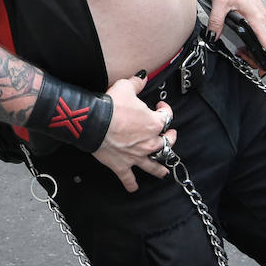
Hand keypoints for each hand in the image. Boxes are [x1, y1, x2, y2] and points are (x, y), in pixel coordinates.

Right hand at [91, 74, 177, 192]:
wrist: (94, 123)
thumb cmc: (111, 105)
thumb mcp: (125, 87)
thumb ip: (136, 83)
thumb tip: (142, 77)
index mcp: (153, 123)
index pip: (166, 117)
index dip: (165, 110)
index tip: (161, 106)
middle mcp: (148, 142)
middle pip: (165, 143)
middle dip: (170, 139)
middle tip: (171, 137)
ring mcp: (136, 156)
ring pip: (152, 165)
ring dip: (159, 169)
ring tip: (163, 172)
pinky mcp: (122, 165)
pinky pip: (129, 178)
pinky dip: (131, 184)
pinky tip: (134, 188)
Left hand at [205, 0, 265, 70]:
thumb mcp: (219, 3)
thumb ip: (216, 21)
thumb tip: (213, 38)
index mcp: (258, 21)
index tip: (261, 72)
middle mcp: (264, 22)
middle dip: (256, 59)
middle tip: (240, 58)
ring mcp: (264, 21)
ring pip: (265, 43)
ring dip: (254, 52)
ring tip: (239, 52)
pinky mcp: (260, 19)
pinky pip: (262, 36)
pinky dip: (254, 44)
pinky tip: (241, 44)